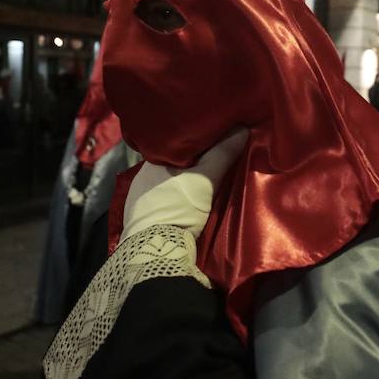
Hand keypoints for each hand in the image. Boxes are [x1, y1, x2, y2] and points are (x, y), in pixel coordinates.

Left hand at [122, 128, 248, 239]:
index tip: (211, 146)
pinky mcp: (140, 223)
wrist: (156, 249)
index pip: (175, 148)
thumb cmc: (178, 206)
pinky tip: (183, 208)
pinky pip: (161, 206)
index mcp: (151, 163)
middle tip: (210, 166)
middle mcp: (140, 179)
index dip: (194, 146)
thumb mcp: (205, 178)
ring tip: (199, 187)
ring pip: (165, 188)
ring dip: (180, 188)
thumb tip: (241, 129)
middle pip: (170, 168)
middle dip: (188, 168)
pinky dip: (173, 205)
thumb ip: (222, 154)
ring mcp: (138, 202)